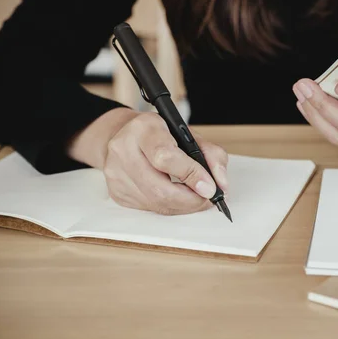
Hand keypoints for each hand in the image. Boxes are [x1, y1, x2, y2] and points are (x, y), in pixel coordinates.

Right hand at [68, 109, 228, 214]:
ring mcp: (116, 174)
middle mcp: (124, 150)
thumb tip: (221, 184)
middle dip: (191, 200)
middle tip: (208, 199)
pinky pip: (150, 209)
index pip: (166, 157)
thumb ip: (211, 155)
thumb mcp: (188, 134)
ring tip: (197, 198)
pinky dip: (169, 207)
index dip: (191, 175)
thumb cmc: (160, 134)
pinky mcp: (117, 193)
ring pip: (156, 204)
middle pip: (160, 190)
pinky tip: (177, 198)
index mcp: (143, 129)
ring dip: (183, 206)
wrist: (126, 135)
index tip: (210, 187)